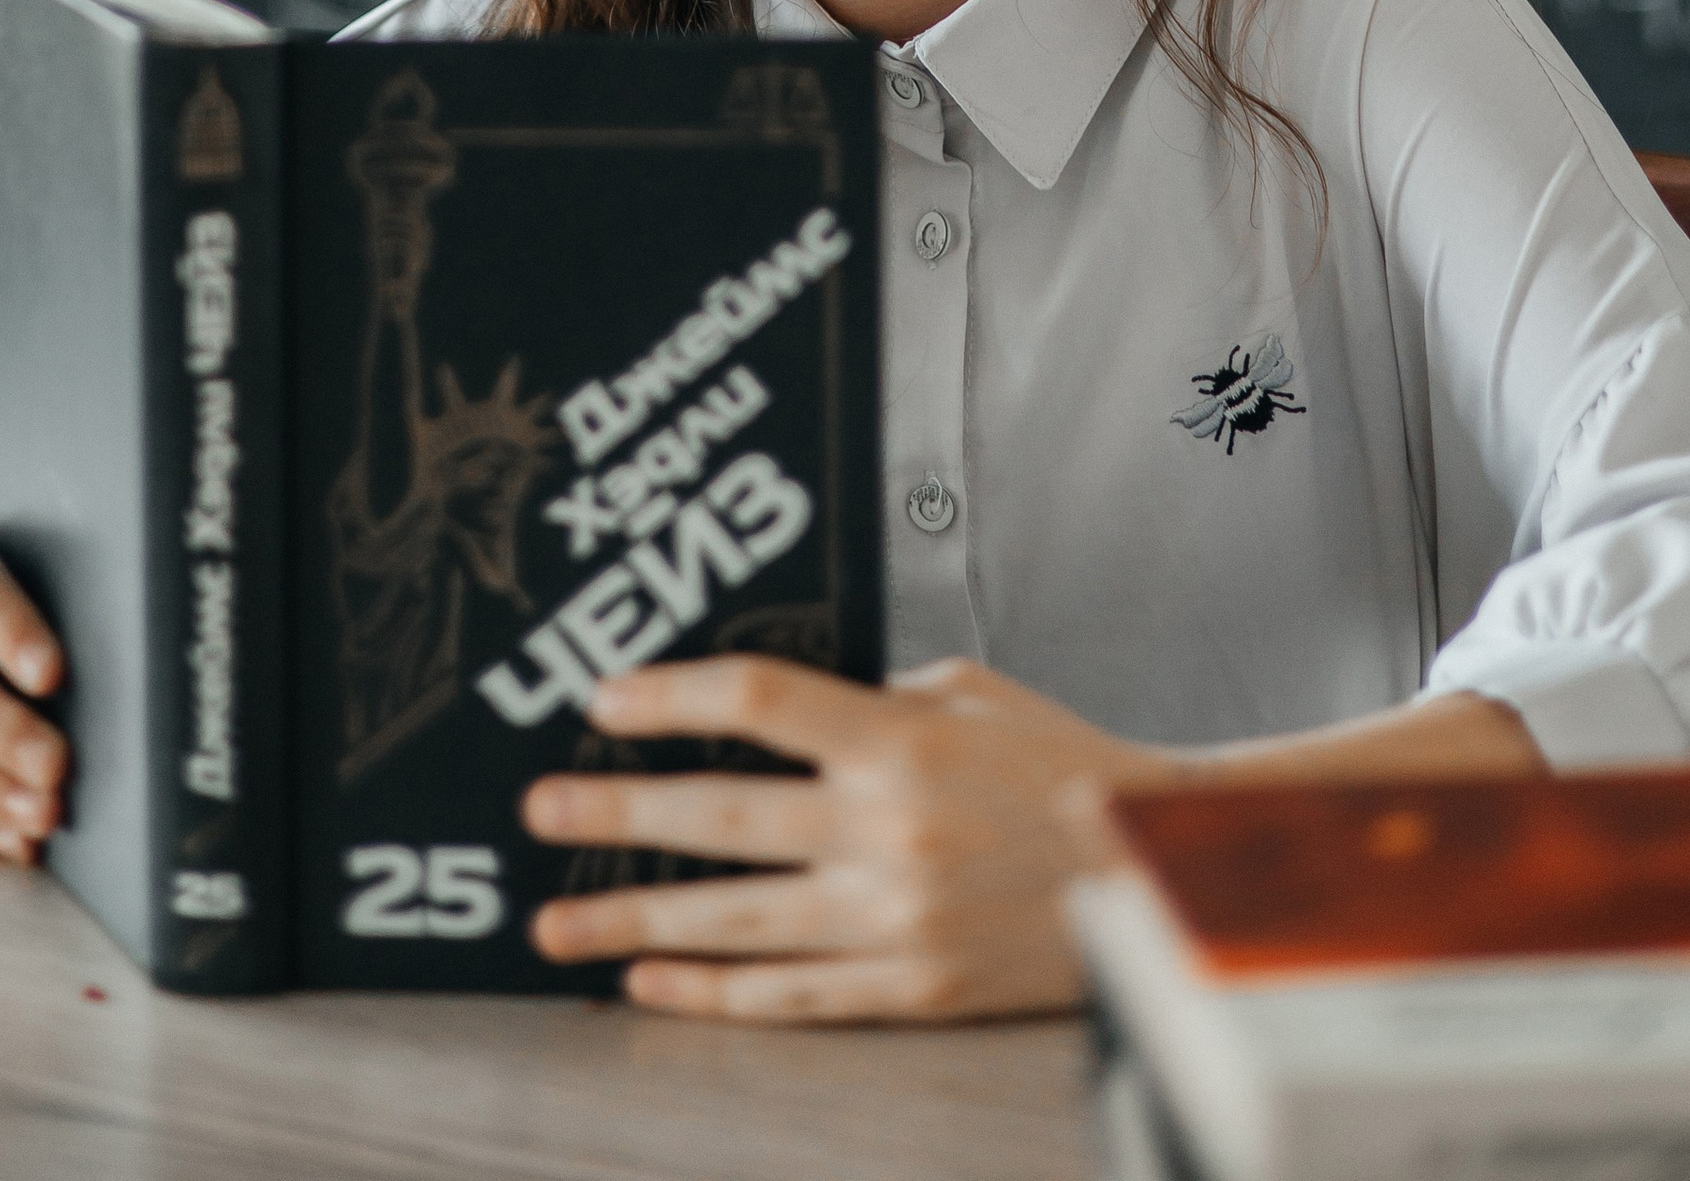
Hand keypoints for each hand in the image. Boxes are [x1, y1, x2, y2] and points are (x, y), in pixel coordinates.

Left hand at [520, 654, 1162, 1022]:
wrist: (1146, 869)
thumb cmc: (1057, 764)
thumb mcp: (967, 693)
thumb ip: (871, 699)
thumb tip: (776, 710)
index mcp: (901, 742)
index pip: (758, 703)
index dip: (672, 697)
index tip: (606, 699)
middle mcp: (887, 832)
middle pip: (722, 817)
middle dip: (618, 811)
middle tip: (543, 807)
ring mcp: (894, 921)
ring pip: (735, 920)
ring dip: (634, 921)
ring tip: (556, 922)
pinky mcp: (908, 989)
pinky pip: (789, 995)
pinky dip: (713, 991)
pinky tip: (652, 985)